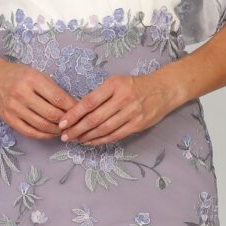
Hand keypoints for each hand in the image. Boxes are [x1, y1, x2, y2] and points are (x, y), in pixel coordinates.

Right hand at [0, 56, 77, 139]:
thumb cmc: (17, 74)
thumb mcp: (36, 74)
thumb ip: (52, 89)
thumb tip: (73, 106)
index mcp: (32, 79)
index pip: (58, 98)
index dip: (72, 108)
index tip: (81, 111)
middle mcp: (22, 94)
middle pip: (51, 114)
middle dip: (67, 121)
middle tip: (76, 123)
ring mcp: (14, 108)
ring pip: (42, 125)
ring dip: (57, 130)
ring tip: (65, 129)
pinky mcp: (8, 119)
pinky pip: (30, 132)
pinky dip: (44, 135)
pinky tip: (52, 133)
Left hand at [56, 70, 178, 144]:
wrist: (164, 89)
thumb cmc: (136, 86)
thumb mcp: (117, 83)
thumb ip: (100, 95)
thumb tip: (77, 112)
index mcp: (114, 85)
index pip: (89, 102)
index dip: (73, 114)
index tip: (62, 123)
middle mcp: (123, 98)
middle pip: (94, 118)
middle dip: (77, 129)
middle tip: (65, 136)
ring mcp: (132, 112)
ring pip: (104, 129)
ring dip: (87, 137)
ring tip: (76, 140)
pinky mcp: (138, 124)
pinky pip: (115, 135)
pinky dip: (101, 140)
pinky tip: (90, 142)